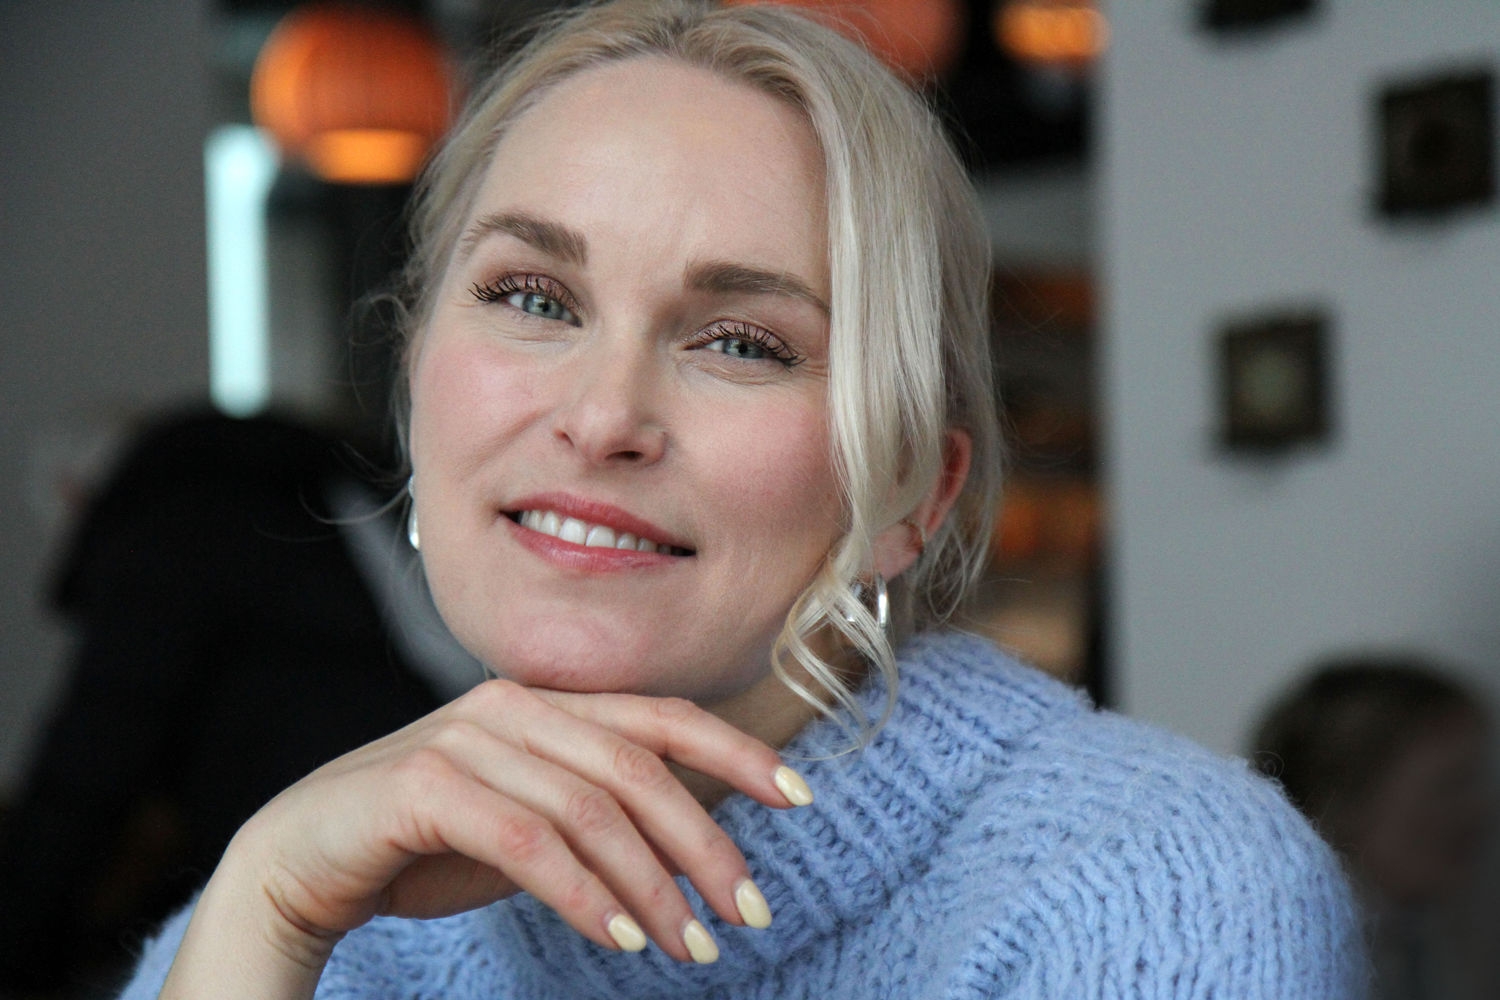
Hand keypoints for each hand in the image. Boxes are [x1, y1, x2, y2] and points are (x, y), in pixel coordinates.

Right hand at [161, 680, 810, 996]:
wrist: (303, 860)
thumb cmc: (427, 842)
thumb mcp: (533, 821)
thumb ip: (599, 811)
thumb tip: (698, 844)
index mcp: (547, 703)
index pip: (662, 718)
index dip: (737, 752)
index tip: (800, 797)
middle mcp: (513, 706)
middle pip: (639, 768)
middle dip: (705, 844)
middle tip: (749, 913)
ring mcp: (465, 739)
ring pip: (591, 810)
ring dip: (652, 887)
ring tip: (690, 948)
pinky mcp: (423, 784)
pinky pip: (527, 841)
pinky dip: (584, 894)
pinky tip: (620, 938)